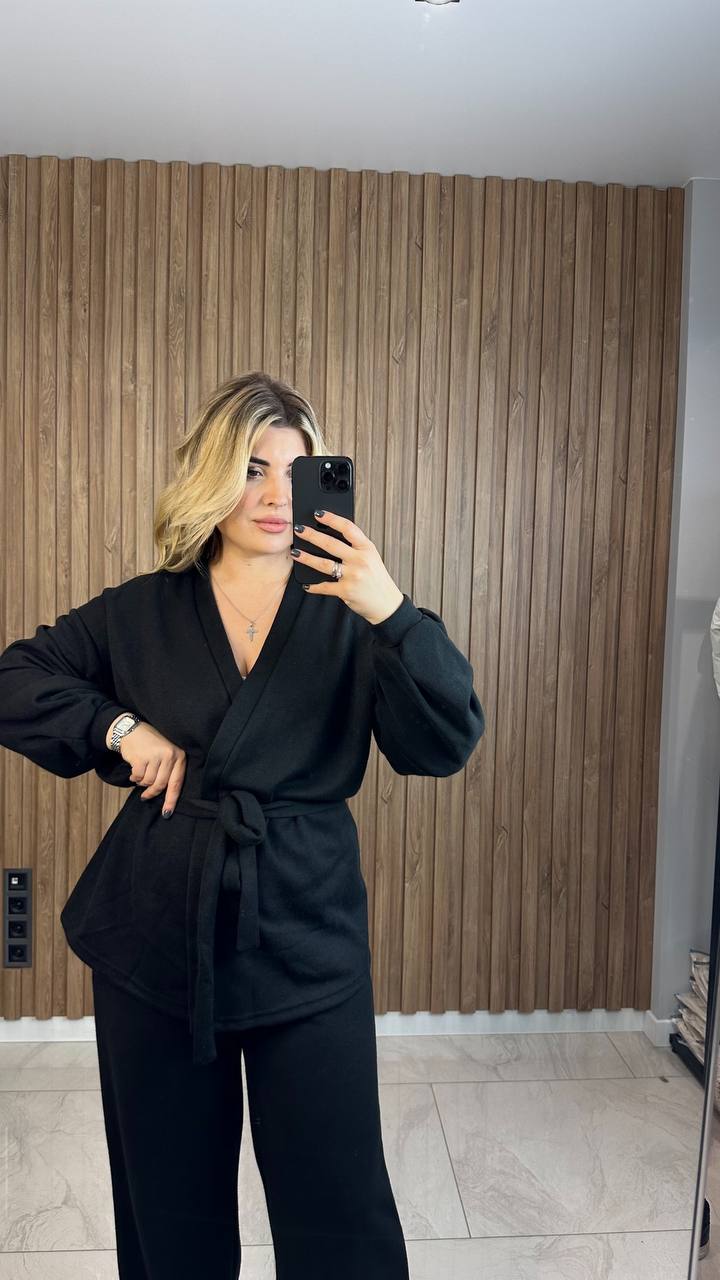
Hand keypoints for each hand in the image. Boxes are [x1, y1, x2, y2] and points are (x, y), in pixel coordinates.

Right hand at [113, 722, 186, 815]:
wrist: (132, 730)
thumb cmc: (151, 746)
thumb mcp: (166, 754)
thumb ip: (168, 772)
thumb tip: (166, 797)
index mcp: (179, 756)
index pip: (176, 783)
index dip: (171, 800)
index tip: (166, 813)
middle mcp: (169, 755)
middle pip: (161, 785)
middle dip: (152, 793)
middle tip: (145, 796)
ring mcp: (155, 756)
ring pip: (148, 782)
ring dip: (142, 783)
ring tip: (140, 775)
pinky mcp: (141, 758)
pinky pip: (138, 777)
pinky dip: (134, 778)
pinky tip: (134, 771)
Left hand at [292, 510, 403, 625]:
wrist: (386, 604)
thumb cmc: (376, 578)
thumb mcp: (371, 558)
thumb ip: (355, 547)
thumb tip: (329, 535)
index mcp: (367, 548)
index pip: (348, 528)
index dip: (332, 519)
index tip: (318, 513)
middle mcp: (360, 560)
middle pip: (331, 544)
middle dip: (312, 535)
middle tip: (299, 529)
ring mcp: (353, 576)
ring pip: (324, 564)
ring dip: (306, 558)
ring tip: (295, 553)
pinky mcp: (346, 591)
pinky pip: (325, 586)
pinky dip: (314, 586)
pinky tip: (307, 585)